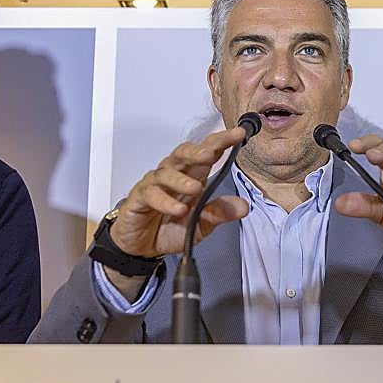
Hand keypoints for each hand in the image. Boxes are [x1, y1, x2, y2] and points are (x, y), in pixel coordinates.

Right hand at [108, 127, 250, 260]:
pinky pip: (151, 194)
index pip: (207, 152)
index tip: (238, 134)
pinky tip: (178, 209)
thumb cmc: (169, 229)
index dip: (221, 142)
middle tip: (211, 153)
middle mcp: (173, 175)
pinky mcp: (139, 198)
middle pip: (184, 153)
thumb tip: (243, 206)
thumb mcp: (202, 225)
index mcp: (192, 176)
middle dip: (198, 151)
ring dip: (181, 180)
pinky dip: (165, 201)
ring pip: (166, 172)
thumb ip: (220, 213)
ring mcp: (155, 184)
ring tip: (196, 188)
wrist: (142, 247)